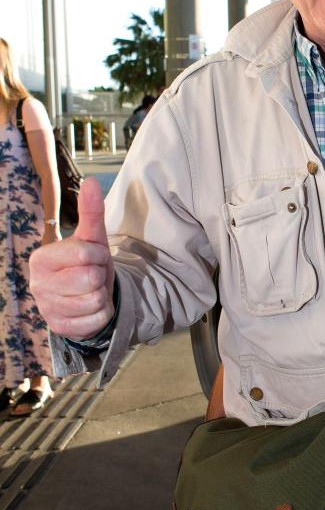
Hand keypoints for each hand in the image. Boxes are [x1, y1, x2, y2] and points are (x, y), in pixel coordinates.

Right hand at [29, 178, 115, 338]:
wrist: (85, 296)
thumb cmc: (86, 263)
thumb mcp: (91, 237)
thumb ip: (90, 210)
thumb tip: (90, 180)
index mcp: (41, 259)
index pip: (84, 253)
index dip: (98, 254)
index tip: (93, 256)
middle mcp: (38, 285)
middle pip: (90, 278)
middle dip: (100, 275)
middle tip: (93, 275)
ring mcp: (47, 309)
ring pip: (94, 300)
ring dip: (102, 294)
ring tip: (92, 290)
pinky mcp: (60, 328)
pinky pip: (96, 320)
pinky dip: (101, 314)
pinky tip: (91, 308)